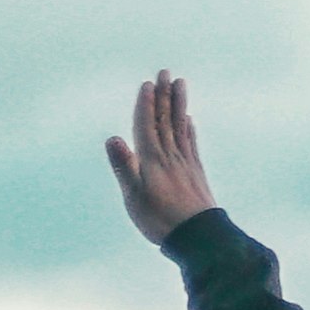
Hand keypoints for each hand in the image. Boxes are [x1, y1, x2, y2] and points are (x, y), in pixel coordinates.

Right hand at [103, 69, 220, 242]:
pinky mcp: (196, 173)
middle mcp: (170, 156)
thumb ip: (124, 166)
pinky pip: (191, 144)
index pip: (147, 126)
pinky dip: (190, 129)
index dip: (146, 105)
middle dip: (164, 96)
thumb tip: (112, 138)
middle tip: (165, 73)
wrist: (198, 236)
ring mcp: (185, 163)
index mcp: (152, 160)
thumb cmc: (160, 219)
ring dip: (179, 105)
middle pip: (166, 120)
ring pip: (181, 127)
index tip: (147, 84)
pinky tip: (190, 121)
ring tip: (180, 85)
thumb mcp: (134, 196)